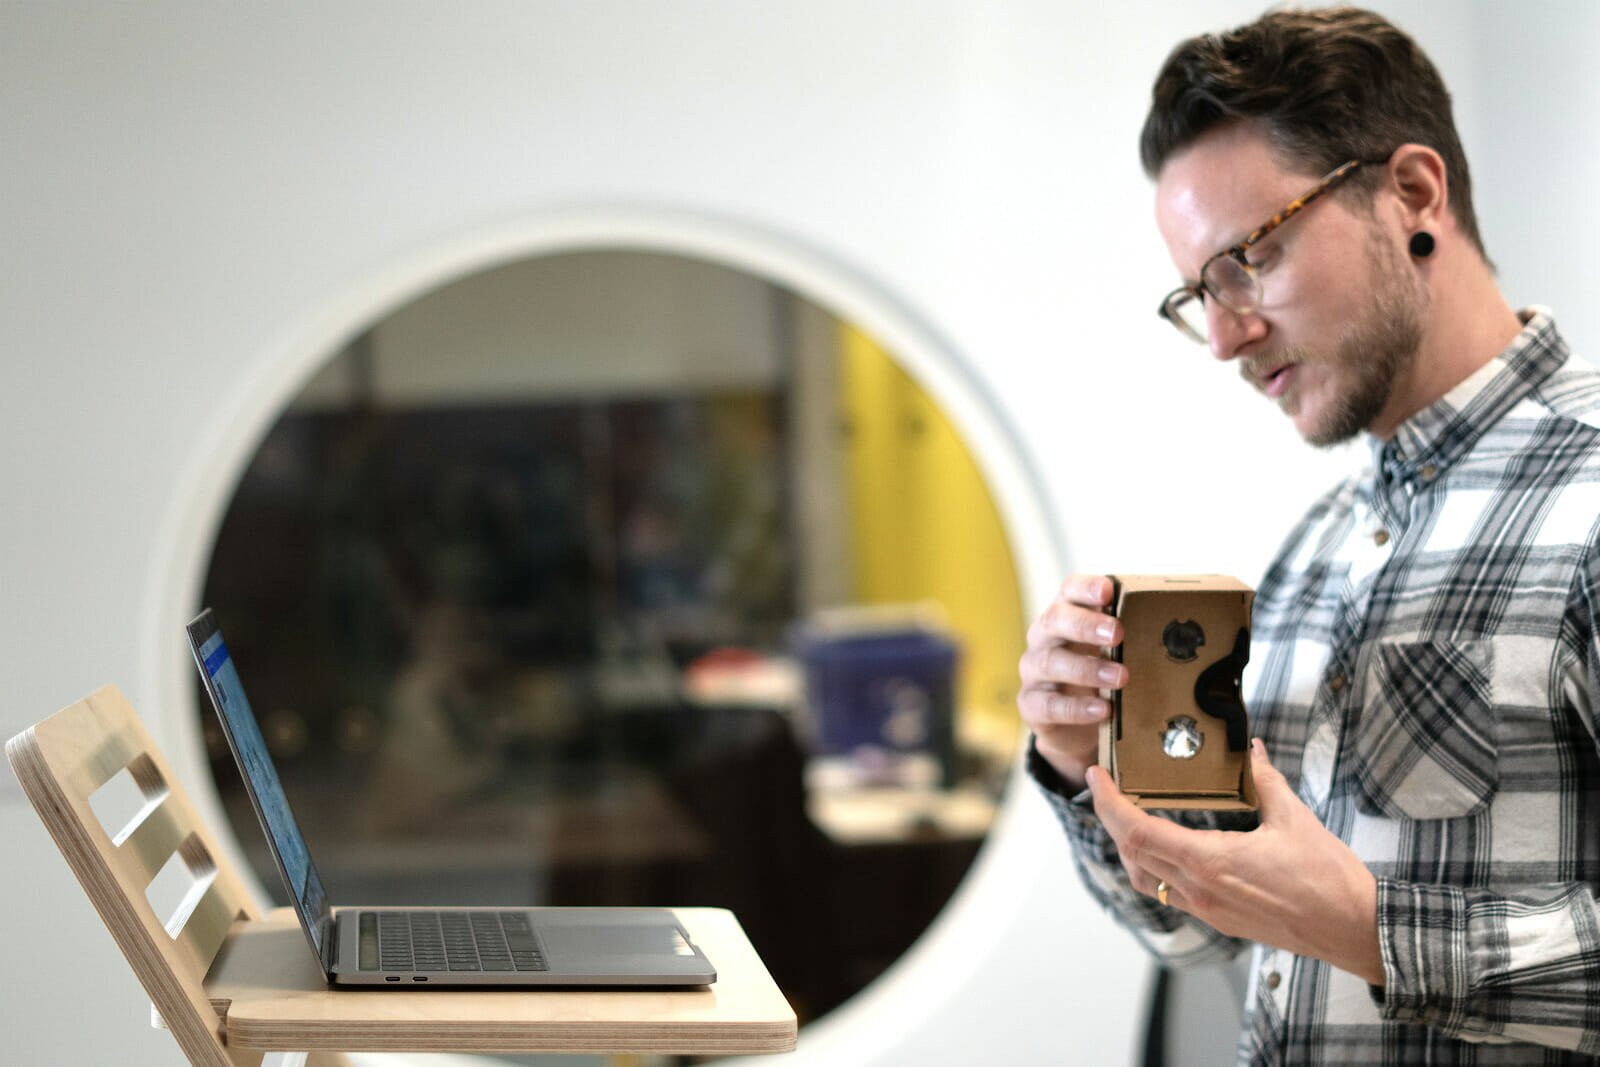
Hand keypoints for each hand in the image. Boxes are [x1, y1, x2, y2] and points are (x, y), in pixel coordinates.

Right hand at [1017, 573, 1125, 789]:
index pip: (1069, 590)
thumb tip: (1179, 628)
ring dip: (1087, 669)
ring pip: (1051, 662)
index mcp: (1066, 616)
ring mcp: (1033, 671)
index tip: (1108, 591)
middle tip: (1118, 633)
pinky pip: (1048, 705)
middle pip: (1055, 620)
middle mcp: (1044, 638)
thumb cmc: (1098, 677)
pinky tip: (1102, 710)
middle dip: (1086, 625)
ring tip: (1120, 677)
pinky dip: (1076, 708)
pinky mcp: (1031, 705)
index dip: (1086, 587)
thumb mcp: (1113, 652)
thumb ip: (1132, 636)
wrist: (1075, 727)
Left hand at [1087, 739, 1383, 984]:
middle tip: (1105, 788)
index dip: (1109, 804)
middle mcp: (1200, 891)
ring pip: (1146, 879)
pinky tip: (1163, 846)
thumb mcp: (1294, 818)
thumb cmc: (1330, 880)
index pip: (1138, 832)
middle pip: (1132, 855)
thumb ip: (1264, 781)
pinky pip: (1169, 894)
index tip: (1096, 777)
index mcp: (1210, 863)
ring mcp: (1208, 910)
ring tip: (1127, 814)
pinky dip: (1154, 866)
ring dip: (1129, 847)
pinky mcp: (1220, 919)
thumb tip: (1251, 750)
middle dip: (1110, 819)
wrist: (1356, 931)